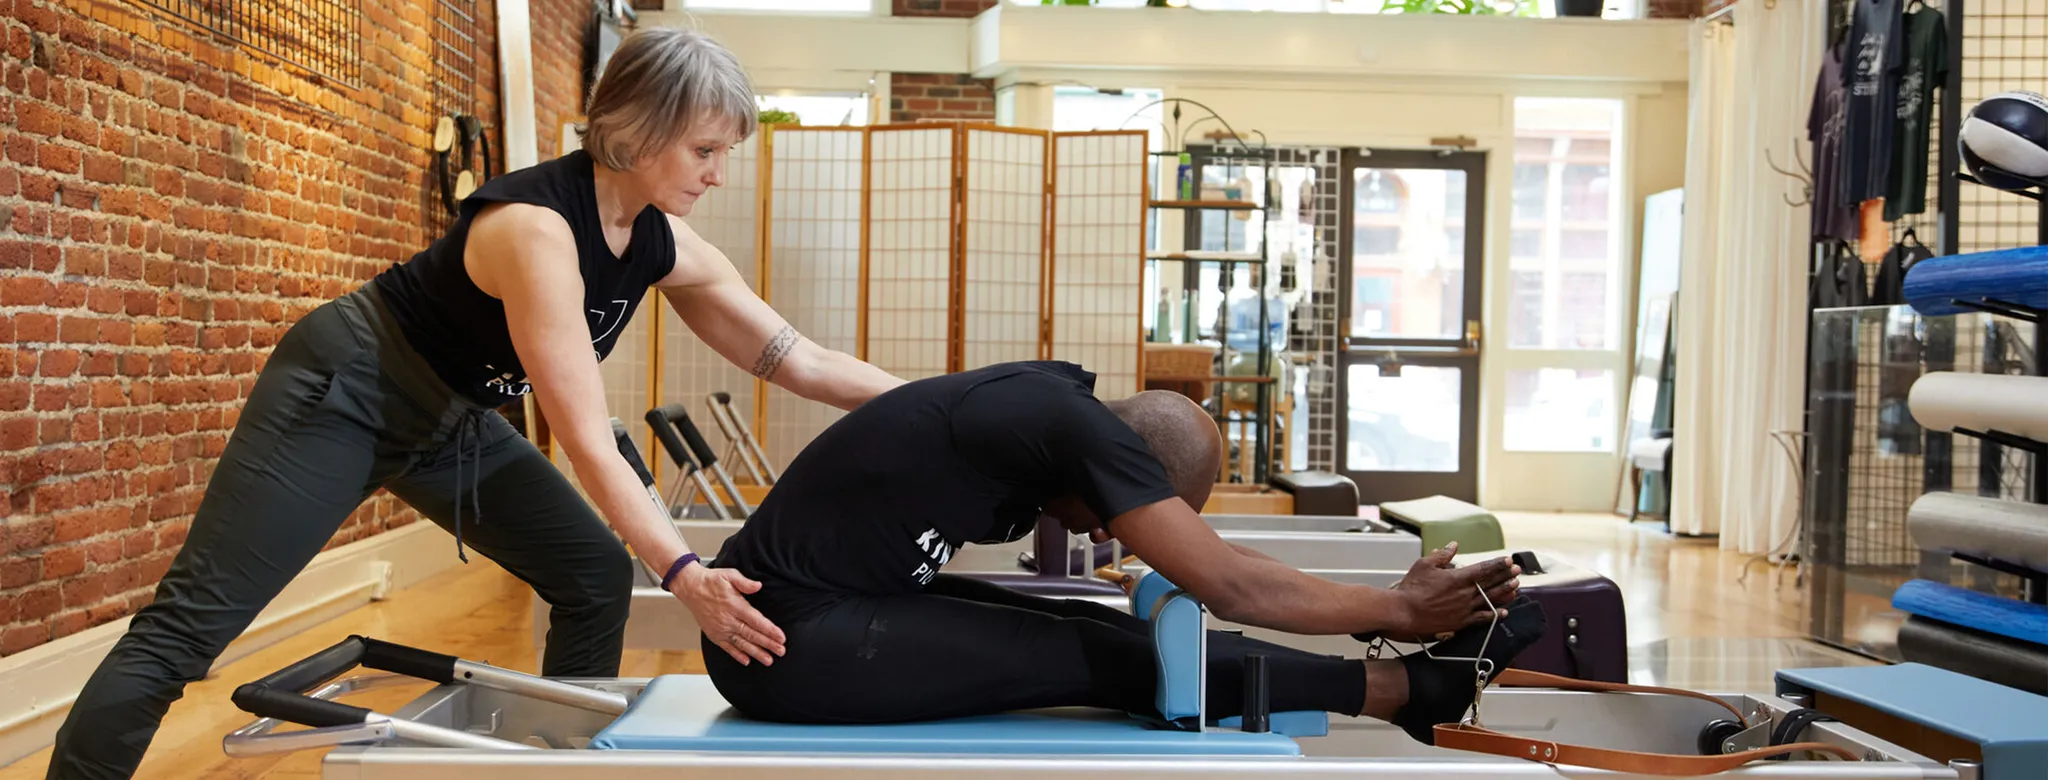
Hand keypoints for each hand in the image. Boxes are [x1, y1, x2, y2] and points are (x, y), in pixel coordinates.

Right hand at [668, 562, 787, 665]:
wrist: (690, 588)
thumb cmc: (711, 581)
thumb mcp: (729, 575)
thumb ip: (745, 582)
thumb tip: (758, 586)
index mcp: (734, 605)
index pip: (756, 621)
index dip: (770, 630)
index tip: (781, 637)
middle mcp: (728, 620)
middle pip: (752, 635)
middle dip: (768, 644)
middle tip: (781, 651)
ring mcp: (720, 629)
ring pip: (741, 644)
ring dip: (756, 653)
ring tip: (768, 660)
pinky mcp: (714, 634)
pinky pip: (727, 647)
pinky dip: (737, 655)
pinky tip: (747, 661)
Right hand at [1388, 542, 1519, 638]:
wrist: (1404, 613)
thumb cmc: (1411, 589)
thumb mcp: (1424, 565)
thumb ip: (1442, 555)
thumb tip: (1453, 546)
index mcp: (1457, 578)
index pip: (1483, 569)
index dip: (1498, 564)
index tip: (1508, 560)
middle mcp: (1465, 594)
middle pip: (1491, 583)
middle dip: (1506, 576)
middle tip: (1517, 571)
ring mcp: (1464, 609)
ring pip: (1491, 600)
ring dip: (1505, 593)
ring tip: (1515, 587)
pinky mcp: (1461, 622)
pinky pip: (1482, 618)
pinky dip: (1495, 615)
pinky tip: (1504, 612)